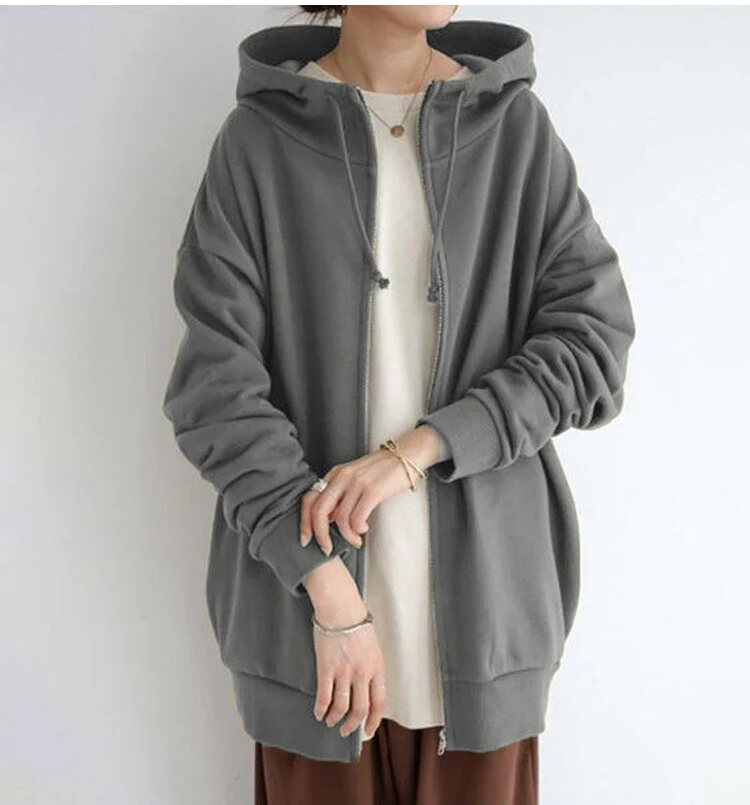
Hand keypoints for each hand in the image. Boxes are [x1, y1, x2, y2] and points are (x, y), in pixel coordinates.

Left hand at [299, 425, 442, 553]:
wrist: (408, 454)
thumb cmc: (384, 470)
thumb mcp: (356, 477)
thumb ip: (341, 496)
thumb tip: (329, 520)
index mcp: (335, 474)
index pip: (309, 499)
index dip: (304, 522)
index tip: (306, 539)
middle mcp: (342, 476)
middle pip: (319, 511)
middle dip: (320, 535)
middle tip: (326, 549)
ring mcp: (357, 482)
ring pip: (340, 518)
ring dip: (347, 536)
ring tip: (356, 539)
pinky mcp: (373, 490)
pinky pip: (357, 517)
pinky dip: (358, 529)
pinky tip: (364, 528)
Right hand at [310, 585, 387, 738]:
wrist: (340, 608)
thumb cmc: (356, 624)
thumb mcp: (373, 647)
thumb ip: (372, 668)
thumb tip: (367, 690)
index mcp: (377, 667)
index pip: (380, 703)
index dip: (373, 721)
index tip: (367, 731)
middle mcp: (363, 672)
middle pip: (360, 709)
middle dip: (352, 725)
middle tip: (346, 731)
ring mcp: (344, 671)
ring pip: (341, 707)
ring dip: (335, 719)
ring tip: (331, 722)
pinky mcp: (326, 667)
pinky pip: (324, 696)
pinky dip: (321, 709)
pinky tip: (318, 713)